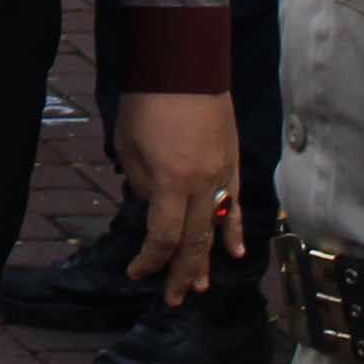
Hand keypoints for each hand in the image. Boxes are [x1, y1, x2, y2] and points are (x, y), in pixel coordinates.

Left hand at [112, 89, 242, 300]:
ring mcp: (222, 175)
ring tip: (198, 287)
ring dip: (207, 260)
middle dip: (181, 274)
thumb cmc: (146, 100)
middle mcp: (201, 186)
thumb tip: (152, 206)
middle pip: (193, 243)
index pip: (164, 238)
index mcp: (171, 183)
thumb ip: (142, 182)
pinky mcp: (233, 163)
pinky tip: (235, 253)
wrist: (184, 63)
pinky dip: (233, 230)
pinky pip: (235, 205)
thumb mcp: (128, 144)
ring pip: (216, 230)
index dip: (150, 260)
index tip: (136, 272)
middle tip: (172, 299)